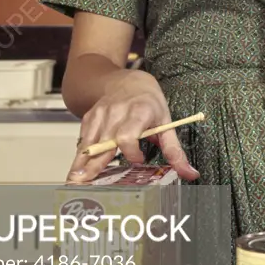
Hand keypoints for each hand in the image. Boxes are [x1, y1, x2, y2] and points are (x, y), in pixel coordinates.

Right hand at [65, 70, 200, 182]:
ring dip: (80, 163)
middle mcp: (117, 112)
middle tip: (83, 183)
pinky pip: (84, 139)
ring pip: (89, 142)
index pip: (128, 134)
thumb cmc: (149, 103)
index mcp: (138, 112)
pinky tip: (77, 170)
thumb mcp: (166, 122)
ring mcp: (101, 114)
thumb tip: (190, 174)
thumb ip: (175, 151)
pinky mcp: (90, 118)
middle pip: (104, 142)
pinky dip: (80, 155)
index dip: (131, 150)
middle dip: (93, 164)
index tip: (138, 160)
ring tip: (73, 182)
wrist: (129, 80)